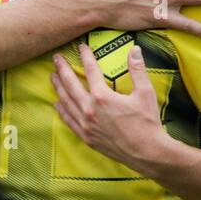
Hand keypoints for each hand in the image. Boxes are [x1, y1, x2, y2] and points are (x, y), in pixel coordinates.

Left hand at [50, 44, 169, 169]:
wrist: (147, 152)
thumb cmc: (147, 122)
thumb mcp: (145, 93)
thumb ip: (137, 69)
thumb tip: (134, 49)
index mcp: (102, 96)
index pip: (90, 70)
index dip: (85, 56)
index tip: (81, 47)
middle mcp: (89, 109)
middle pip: (71, 84)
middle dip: (63, 69)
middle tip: (56, 58)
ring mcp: (86, 124)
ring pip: (66, 102)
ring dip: (58, 88)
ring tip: (53, 77)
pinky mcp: (86, 137)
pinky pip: (69, 121)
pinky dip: (62, 110)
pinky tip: (57, 103)